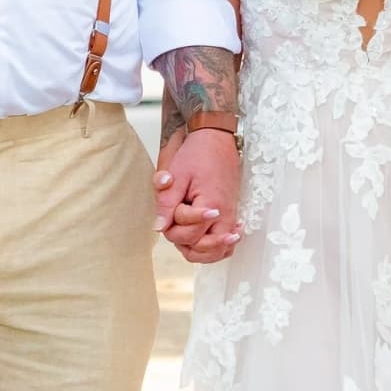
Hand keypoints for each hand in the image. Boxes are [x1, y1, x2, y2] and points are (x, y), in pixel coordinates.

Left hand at [153, 126, 241, 264]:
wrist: (217, 138)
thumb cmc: (198, 153)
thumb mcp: (177, 175)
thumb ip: (167, 204)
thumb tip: (159, 228)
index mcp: (211, 205)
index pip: (190, 235)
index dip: (174, 228)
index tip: (172, 210)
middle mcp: (225, 215)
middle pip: (205, 249)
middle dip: (185, 242)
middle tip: (175, 226)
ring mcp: (230, 216)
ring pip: (218, 251)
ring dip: (200, 250)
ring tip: (186, 237)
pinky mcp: (231, 214)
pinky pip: (226, 242)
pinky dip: (215, 247)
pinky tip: (204, 239)